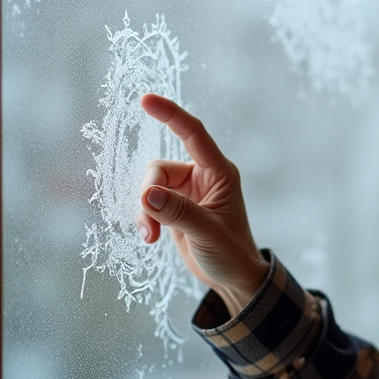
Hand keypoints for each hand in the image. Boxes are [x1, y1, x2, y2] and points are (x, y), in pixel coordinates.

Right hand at [134, 93, 269, 314]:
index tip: (145, 100)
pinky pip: (149, 202)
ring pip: (150, 185)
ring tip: (150, 236)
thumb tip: (145, 194)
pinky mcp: (175, 207)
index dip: (170, 114)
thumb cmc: (231, 254)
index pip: (193, 134)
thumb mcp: (206, 233)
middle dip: (149, 193)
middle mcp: (202, 177)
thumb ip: (177, 212)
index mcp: (219, 173)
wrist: (233, 278)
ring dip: (145, 210)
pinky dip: (145, 218)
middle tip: (150, 223)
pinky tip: (150, 237)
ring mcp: (187, 191)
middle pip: (160, 169)